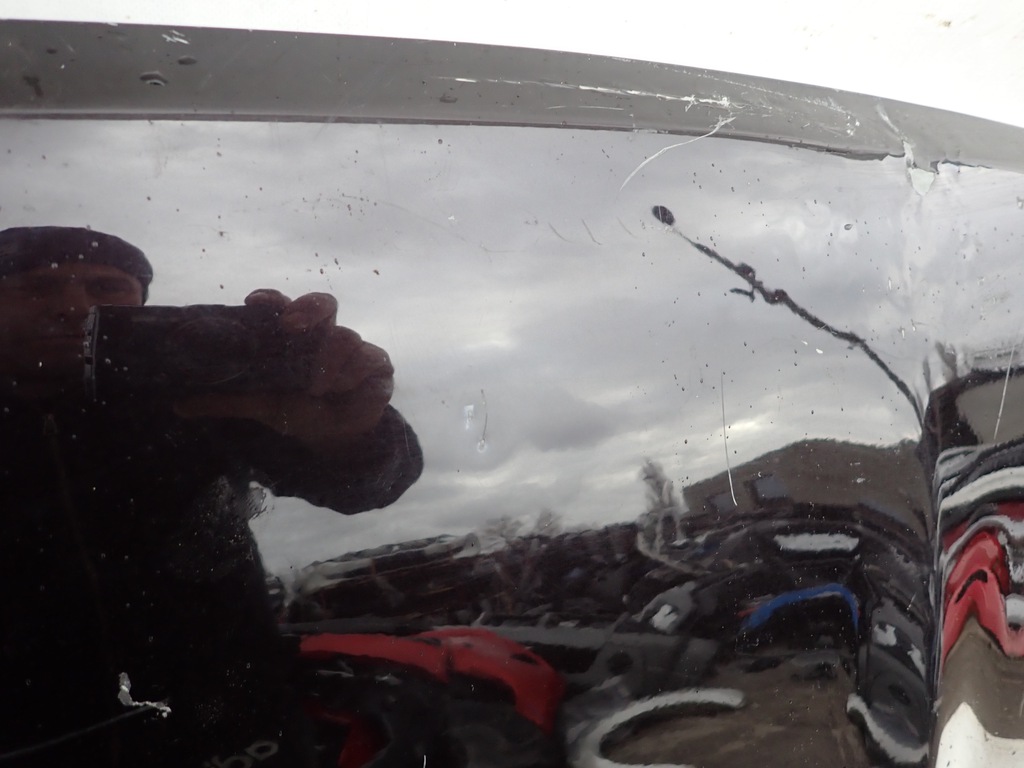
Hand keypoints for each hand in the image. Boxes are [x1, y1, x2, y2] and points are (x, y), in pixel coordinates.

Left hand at [174, 290, 394, 449]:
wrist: (337, 438)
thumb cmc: (300, 412)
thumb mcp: (261, 405)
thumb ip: (225, 401)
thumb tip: (177, 404)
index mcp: (296, 336)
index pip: (283, 306)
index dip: (272, 300)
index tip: (254, 302)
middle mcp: (324, 333)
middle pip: (323, 302)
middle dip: (308, 309)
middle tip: (292, 326)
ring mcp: (352, 346)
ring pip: (346, 336)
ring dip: (330, 361)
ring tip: (317, 389)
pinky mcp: (376, 363)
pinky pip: (369, 358)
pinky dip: (354, 374)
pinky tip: (343, 389)